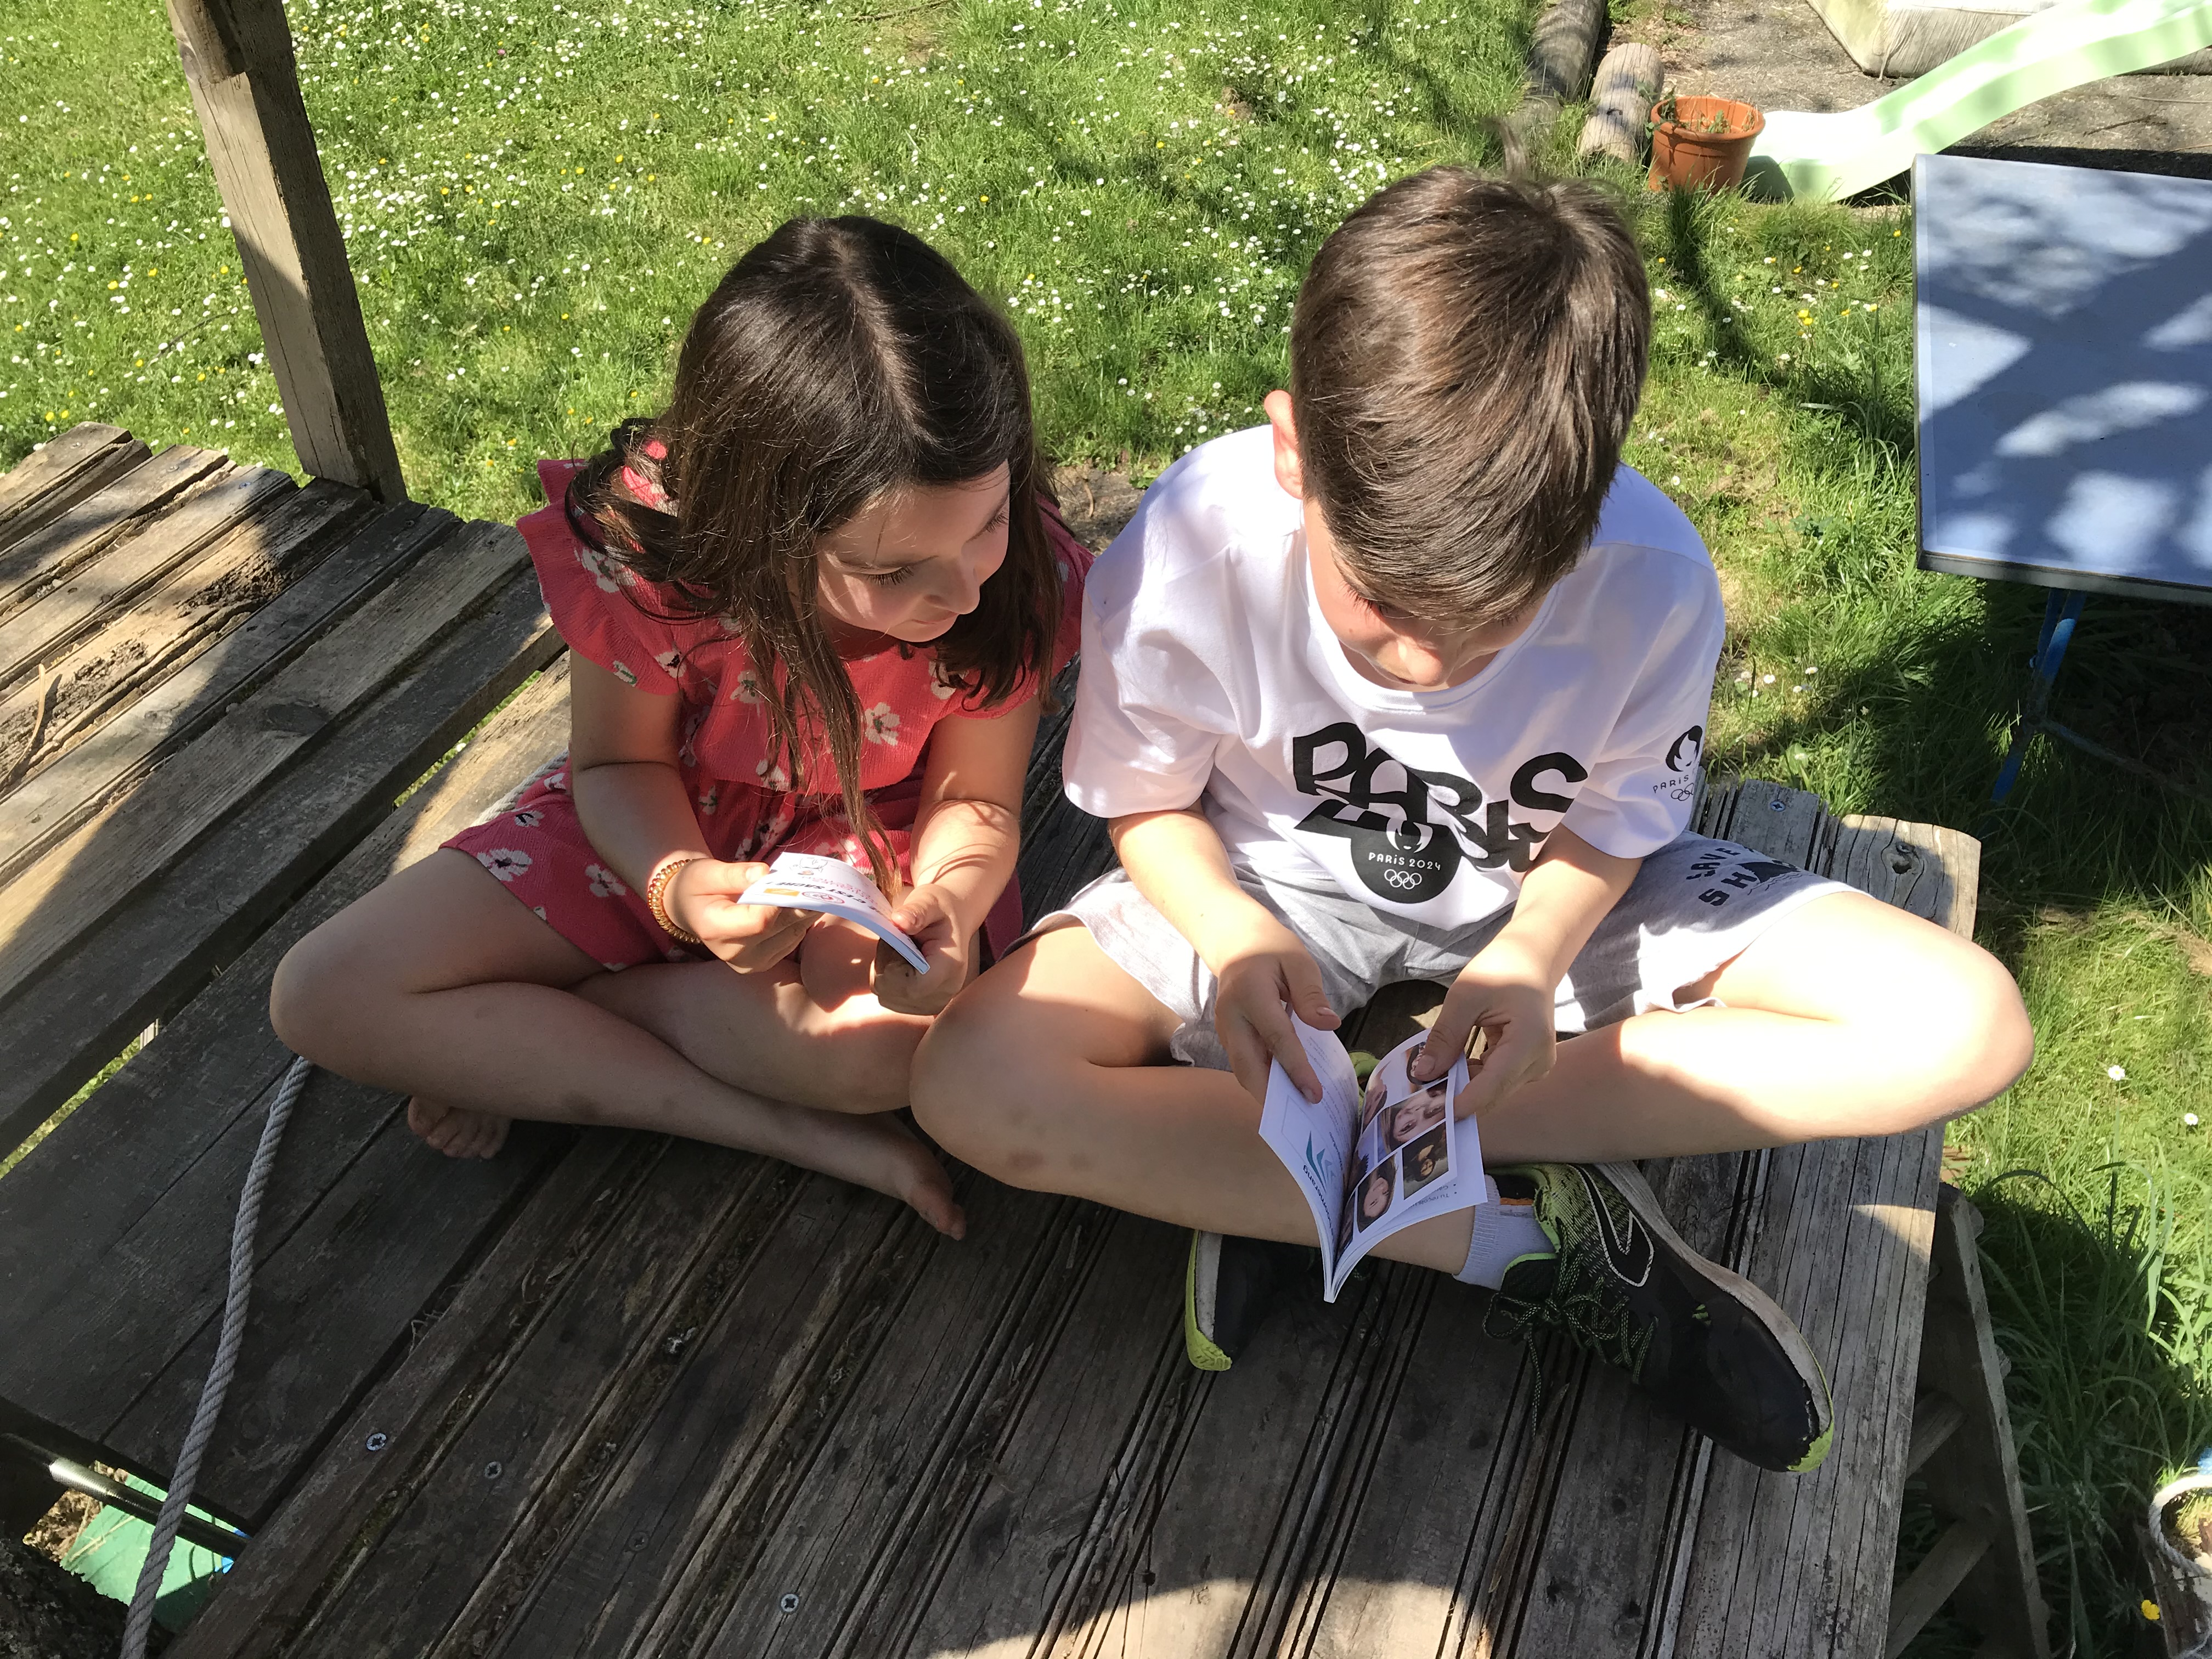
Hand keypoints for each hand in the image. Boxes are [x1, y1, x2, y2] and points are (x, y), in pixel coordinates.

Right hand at [666, 858, 811, 971]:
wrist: (691, 909)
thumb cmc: (697, 886)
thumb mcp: (707, 872)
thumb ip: (735, 873)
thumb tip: (764, 873)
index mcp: (715, 929)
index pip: (760, 921)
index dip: (779, 900)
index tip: (789, 879)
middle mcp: (733, 953)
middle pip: (780, 927)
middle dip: (799, 901)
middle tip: (812, 880)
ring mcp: (750, 963)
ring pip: (793, 934)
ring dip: (804, 911)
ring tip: (807, 890)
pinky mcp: (764, 963)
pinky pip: (793, 940)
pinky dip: (799, 921)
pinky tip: (797, 904)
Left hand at [874, 882, 971, 1016]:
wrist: (953, 921)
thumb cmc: (940, 909)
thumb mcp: (929, 901)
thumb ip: (915, 911)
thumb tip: (899, 922)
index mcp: (950, 966)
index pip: (913, 986)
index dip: (892, 967)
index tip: (893, 943)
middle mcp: (945, 991)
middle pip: (896, 992)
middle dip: (885, 965)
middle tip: (894, 942)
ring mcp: (934, 1003)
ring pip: (887, 997)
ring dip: (884, 973)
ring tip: (898, 952)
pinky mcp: (922, 1006)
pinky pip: (888, 999)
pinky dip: (886, 981)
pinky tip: (899, 965)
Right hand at [1210, 916, 1337, 1104]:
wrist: (1237, 943)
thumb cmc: (1272, 950)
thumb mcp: (1297, 961)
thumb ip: (1311, 994)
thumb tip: (1328, 1025)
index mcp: (1250, 994)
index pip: (1276, 1038)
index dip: (1296, 1069)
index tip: (1314, 1094)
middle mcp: (1231, 1016)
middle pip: (1247, 1065)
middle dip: (1270, 1095)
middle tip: (1300, 1117)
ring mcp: (1225, 1028)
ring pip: (1242, 1069)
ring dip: (1265, 1092)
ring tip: (1295, 1111)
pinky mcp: (1229, 1036)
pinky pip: (1245, 1063)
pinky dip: (1263, 1079)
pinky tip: (1285, 1090)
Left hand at [1410, 936, 1556, 1117]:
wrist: (1532, 959)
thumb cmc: (1501, 968)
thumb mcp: (1465, 998)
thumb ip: (1445, 1038)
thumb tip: (1422, 1074)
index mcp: (1529, 1042)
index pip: (1492, 1086)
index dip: (1461, 1103)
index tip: (1431, 1114)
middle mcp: (1539, 1061)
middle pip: (1492, 1093)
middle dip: (1456, 1096)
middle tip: (1419, 1095)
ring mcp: (1537, 1065)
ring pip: (1493, 1090)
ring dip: (1462, 1086)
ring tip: (1431, 1077)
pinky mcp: (1529, 1064)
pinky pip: (1497, 1080)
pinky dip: (1472, 1076)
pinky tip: (1451, 1067)